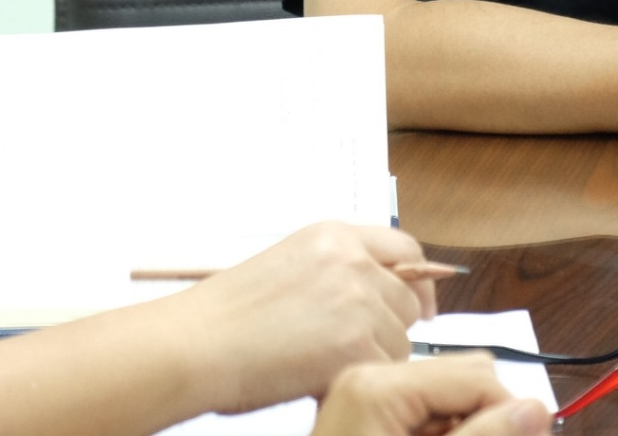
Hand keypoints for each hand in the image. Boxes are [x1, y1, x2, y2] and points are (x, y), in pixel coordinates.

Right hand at [164, 221, 437, 413]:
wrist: (194, 344)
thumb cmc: (224, 318)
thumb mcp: (288, 268)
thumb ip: (336, 272)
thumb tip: (376, 295)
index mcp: (333, 236)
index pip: (405, 250)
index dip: (418, 281)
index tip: (423, 302)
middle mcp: (352, 261)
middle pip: (408, 299)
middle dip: (391, 327)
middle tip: (355, 349)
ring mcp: (358, 300)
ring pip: (400, 340)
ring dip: (373, 358)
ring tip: (321, 363)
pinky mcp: (356, 342)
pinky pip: (386, 369)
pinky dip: (361, 380)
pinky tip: (321, 378)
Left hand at [311, 356, 549, 435]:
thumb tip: (536, 409)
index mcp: (377, 386)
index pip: (477, 375)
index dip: (508, 413)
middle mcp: (367, 379)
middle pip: (465, 378)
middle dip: (487, 421)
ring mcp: (363, 398)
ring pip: (449, 399)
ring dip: (469, 430)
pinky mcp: (364, 418)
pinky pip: (424, 414)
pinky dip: (443, 435)